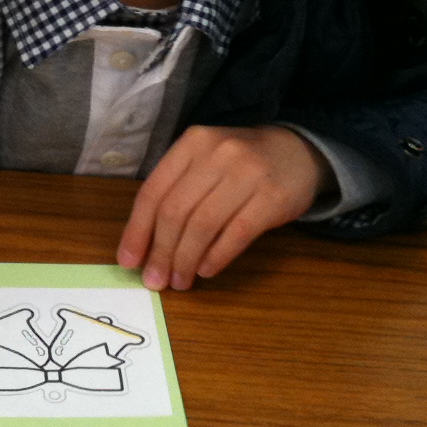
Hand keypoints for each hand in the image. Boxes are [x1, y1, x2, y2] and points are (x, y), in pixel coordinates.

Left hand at [116, 125, 330, 290]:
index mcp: (191, 144)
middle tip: (156, 280)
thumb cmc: (240, 164)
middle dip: (161, 252)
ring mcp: (247, 173)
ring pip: (203, 225)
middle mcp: (216, 153)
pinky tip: (206, 271)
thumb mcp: (204, 162)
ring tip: (180, 281)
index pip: (153, 192)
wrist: (297, 152)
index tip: (128, 262)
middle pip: (175, 211)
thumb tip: (145, 246)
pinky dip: (216, 257)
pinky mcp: (272, 197)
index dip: (137, 231)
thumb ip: (176, 192)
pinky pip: (236, 234)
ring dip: (186, 260)